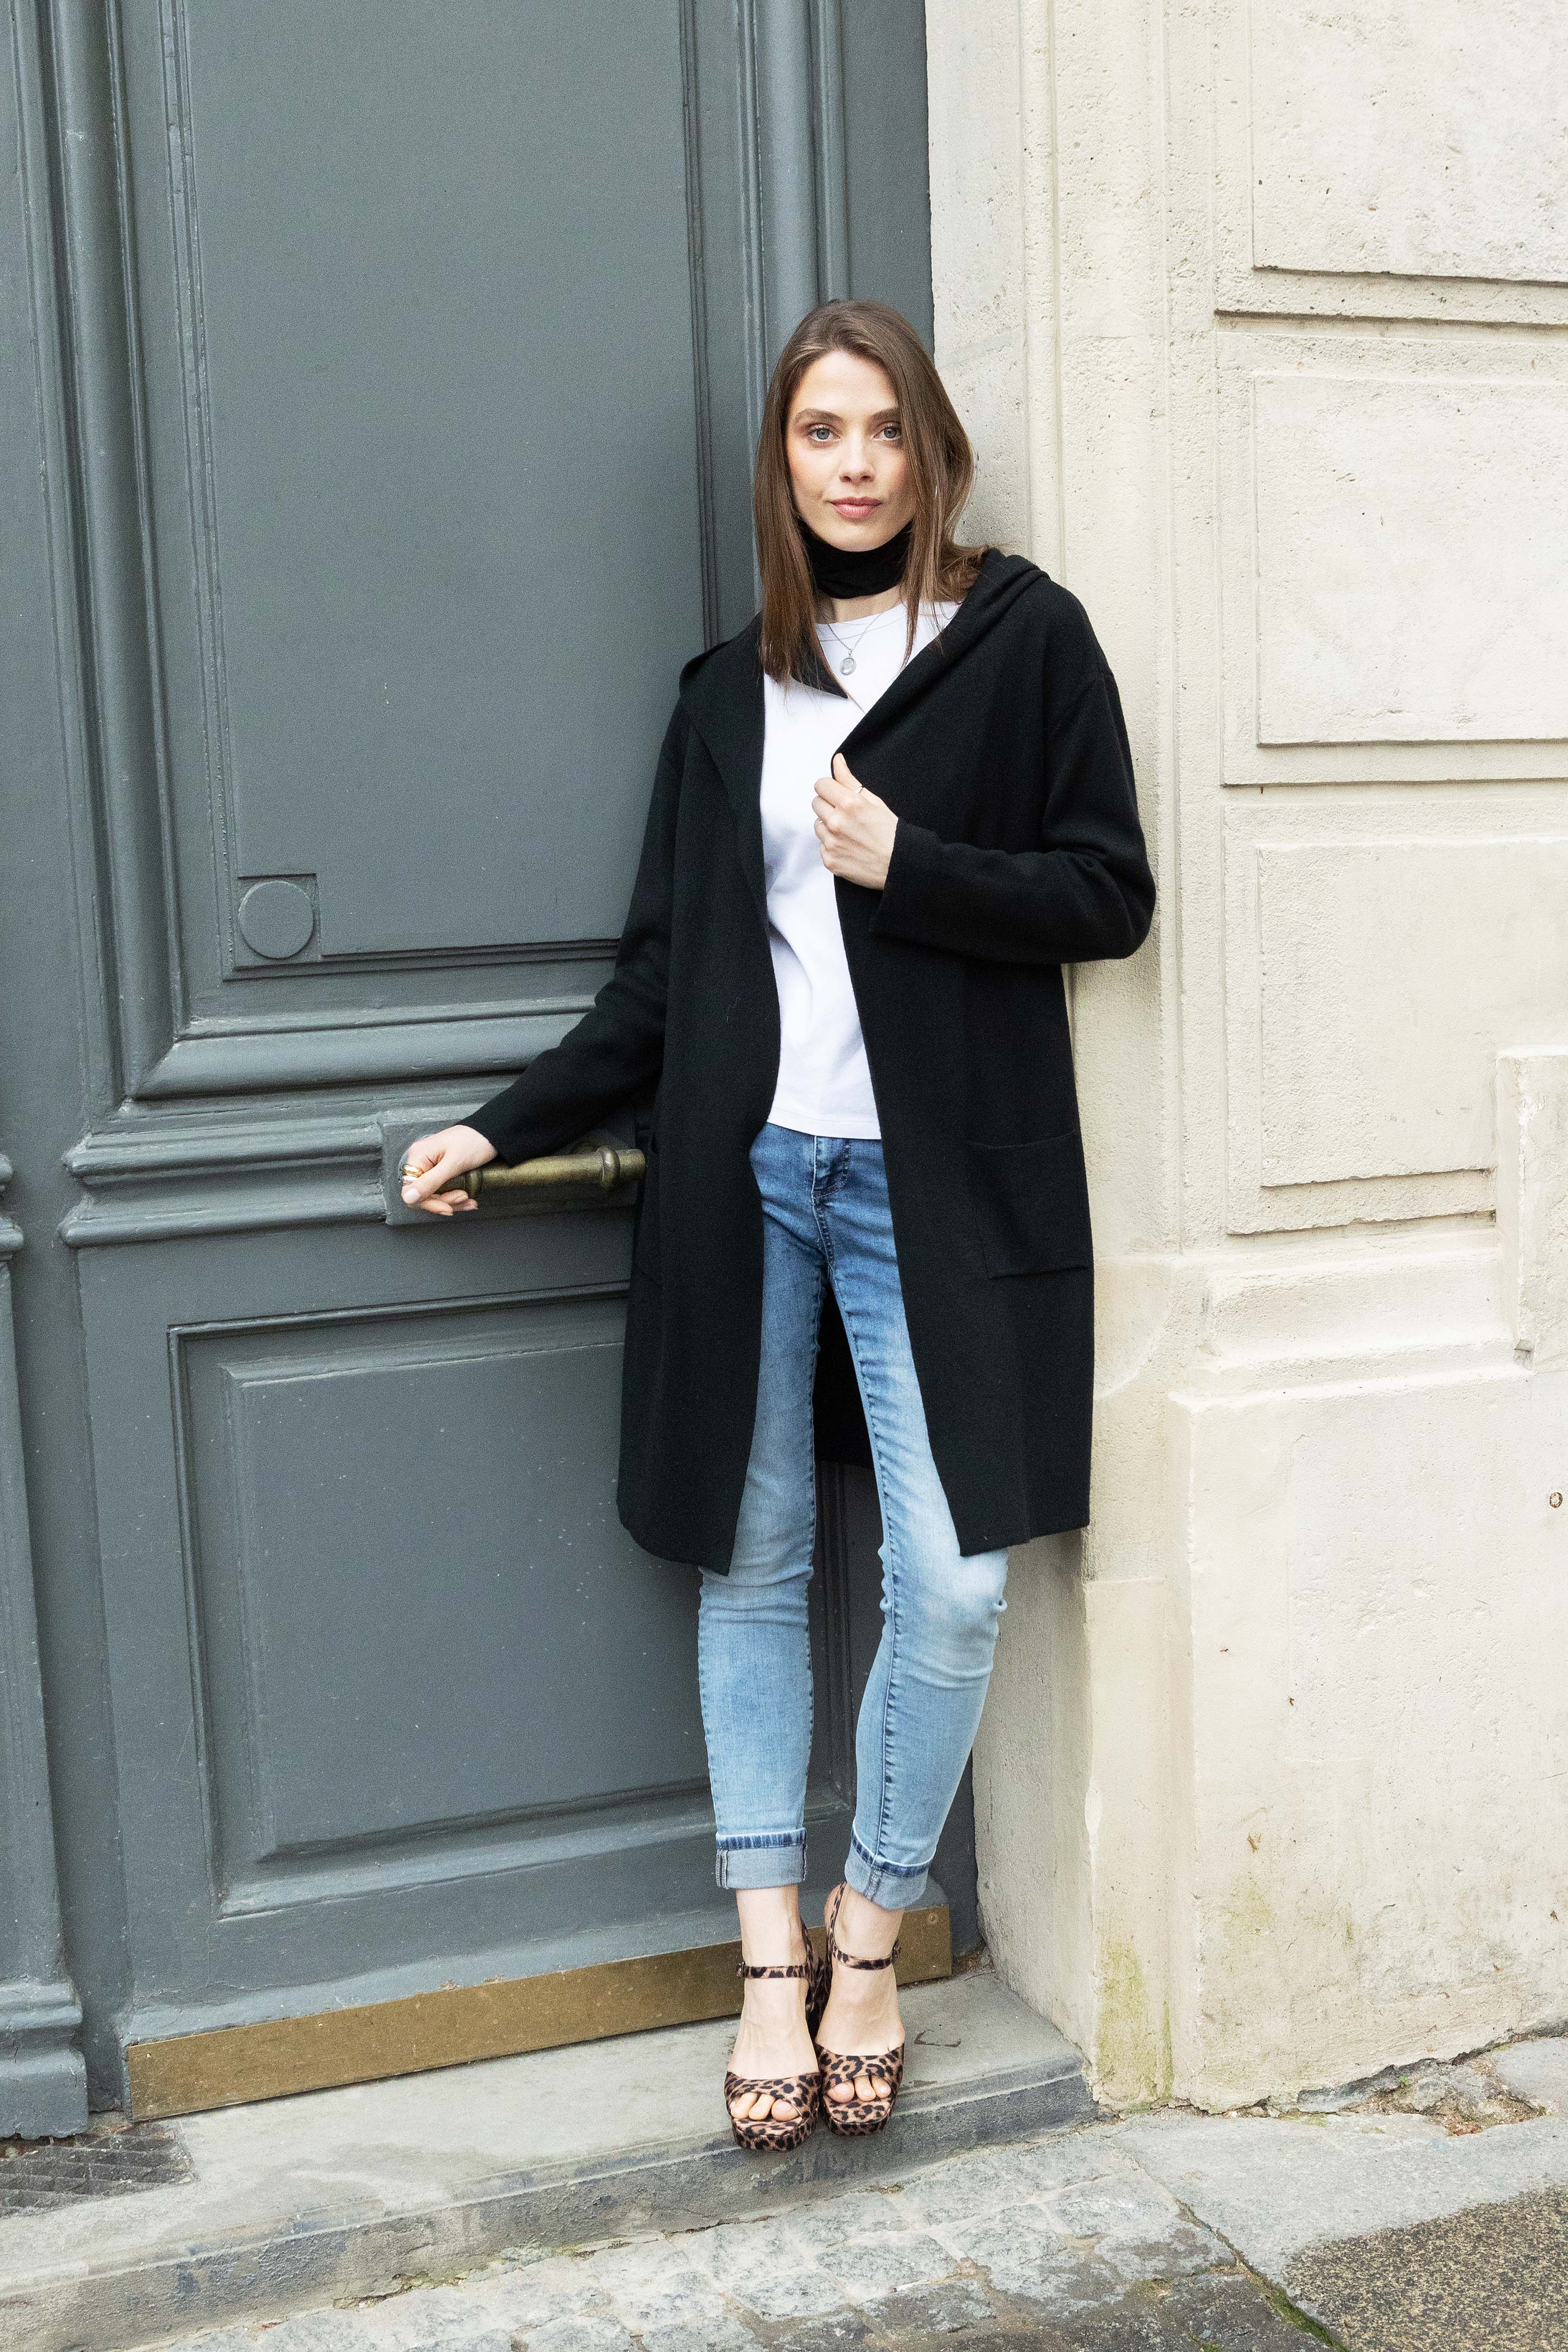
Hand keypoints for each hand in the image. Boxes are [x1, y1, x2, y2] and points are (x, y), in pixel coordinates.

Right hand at [399, 1124, 495, 1215]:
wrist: (491, 1133)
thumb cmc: (474, 1141)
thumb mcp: (453, 1164)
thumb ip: (430, 1182)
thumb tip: (408, 1197)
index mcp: (419, 1156)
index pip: (411, 1190)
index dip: (428, 1202)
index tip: (447, 1208)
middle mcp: (422, 1161)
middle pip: (424, 1194)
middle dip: (445, 1200)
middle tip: (464, 1197)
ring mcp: (431, 1166)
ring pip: (435, 1194)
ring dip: (453, 1201)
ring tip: (469, 1199)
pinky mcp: (441, 1170)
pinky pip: (443, 1189)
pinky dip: (456, 1196)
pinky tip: (468, 1198)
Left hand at [813, 753, 897, 889]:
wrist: (898, 864)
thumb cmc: (889, 832)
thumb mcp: (874, 800)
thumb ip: (849, 780)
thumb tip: (837, 760)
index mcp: (848, 803)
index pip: (821, 785)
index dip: (830, 788)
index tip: (837, 794)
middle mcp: (836, 822)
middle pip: (816, 803)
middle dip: (828, 805)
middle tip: (846, 815)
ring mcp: (831, 843)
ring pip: (817, 825)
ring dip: (828, 826)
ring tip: (848, 832)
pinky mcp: (829, 860)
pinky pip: (822, 845)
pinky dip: (832, 845)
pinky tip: (848, 847)